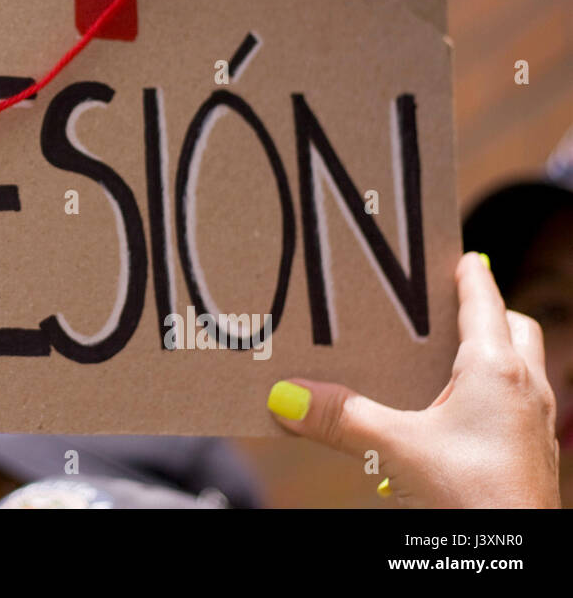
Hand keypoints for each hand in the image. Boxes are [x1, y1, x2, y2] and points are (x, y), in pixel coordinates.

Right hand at [267, 252, 559, 506]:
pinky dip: (480, 401)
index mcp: (497, 369)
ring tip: (434, 365)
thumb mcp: (396, 448)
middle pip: (513, 331)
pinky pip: (508, 410)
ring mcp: (531, 427)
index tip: (454, 253)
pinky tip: (442, 423)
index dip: (467, 273)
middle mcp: (524, 390)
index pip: (484, 300)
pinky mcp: (526, 459)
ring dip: (483, 360)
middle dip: (483, 316)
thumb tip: (285, 394)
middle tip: (441, 312)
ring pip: (516, 372)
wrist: (516, 563)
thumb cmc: (474, 498)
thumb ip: (341, 418)